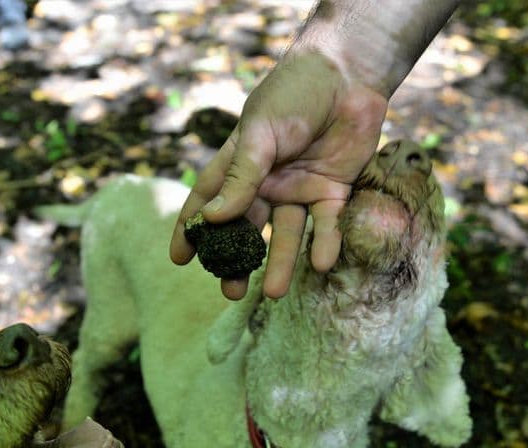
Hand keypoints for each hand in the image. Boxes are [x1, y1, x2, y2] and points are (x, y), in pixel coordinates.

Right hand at [170, 51, 387, 299]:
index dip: (192, 230)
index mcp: (240, 164)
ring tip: (274, 293)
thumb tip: (211, 218)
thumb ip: (241, 176)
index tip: (179, 259)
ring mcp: (300, 189)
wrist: (348, 74)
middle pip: (247, 229)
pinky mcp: (334, 191)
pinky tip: (320, 264)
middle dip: (238, 262)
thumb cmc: (294, 94)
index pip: (208, 201)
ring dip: (282, 263)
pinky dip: (326, 244)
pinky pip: (328, 224)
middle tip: (231, 292)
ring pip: (288, 234)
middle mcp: (267, 183)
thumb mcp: (260, 132)